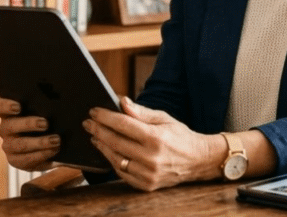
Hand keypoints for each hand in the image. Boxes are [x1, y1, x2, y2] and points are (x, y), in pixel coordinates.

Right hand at [0, 97, 60, 171]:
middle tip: (45, 123)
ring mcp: (8, 146)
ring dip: (39, 143)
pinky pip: (25, 160)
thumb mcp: (43, 110)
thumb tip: (56, 105)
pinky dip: (41, 155)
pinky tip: (53, 151)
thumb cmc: (46, 118)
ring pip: (19, 145)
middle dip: (28, 124)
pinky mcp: (15, 161)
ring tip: (55, 140)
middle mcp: (4, 129)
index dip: (4, 106)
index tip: (18, 107)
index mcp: (6, 112)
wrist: (49, 142)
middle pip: (9, 126)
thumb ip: (44, 106)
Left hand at [85, 97, 221, 190]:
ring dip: (102, 146)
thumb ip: (140, 112)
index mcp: (156, 138)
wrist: (198, 161)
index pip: (123, 124)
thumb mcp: (163, 118)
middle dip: (98, 130)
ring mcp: (148, 173)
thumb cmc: (180, 136)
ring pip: (116, 159)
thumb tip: (121, 102)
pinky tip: (108, 151)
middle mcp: (151, 158)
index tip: (94, 111)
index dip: (105, 117)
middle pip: (116, 142)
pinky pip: (123, 173)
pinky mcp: (147, 185)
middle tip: (87, 123)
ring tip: (95, 137)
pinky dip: (113, 161)